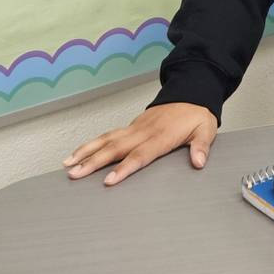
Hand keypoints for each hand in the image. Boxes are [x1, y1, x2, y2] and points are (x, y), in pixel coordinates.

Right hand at [63, 103, 217, 186]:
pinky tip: (78, 153)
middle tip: (74, 175)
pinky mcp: (131, 126)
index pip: (140, 155)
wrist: (191, 93)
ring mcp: (134, 128)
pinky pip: (108, 135)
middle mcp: (143, 132)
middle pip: (115, 148)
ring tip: (67, 164)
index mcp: (161, 136)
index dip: (124, 168)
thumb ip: (201, 146)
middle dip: (93, 162)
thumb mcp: (206, 129)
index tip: (108, 180)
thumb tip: (199, 162)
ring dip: (86, 151)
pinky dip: (91, 144)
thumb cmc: (197, 115)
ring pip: (106, 139)